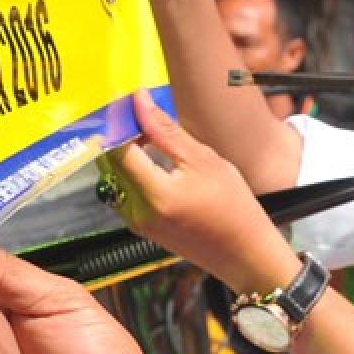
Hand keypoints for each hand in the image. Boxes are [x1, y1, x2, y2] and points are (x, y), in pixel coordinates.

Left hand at [104, 91, 301, 295]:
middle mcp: (137, 212)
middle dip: (121, 134)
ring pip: (115, 176)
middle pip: (110, 162)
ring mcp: (136, 222)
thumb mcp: (204, 161)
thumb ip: (166, 131)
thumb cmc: (233, 208)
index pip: (117, 148)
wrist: (243, 252)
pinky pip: (125, 191)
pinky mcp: (140, 227)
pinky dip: (133, 171)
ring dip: (126, 152)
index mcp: (155, 195)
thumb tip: (140, 101)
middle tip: (143, 116)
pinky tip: (155, 162)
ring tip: (152, 138)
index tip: (132, 103)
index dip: (120, 121)